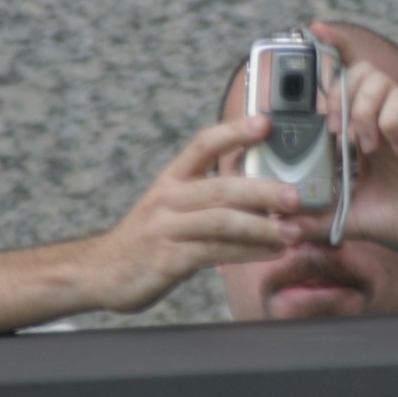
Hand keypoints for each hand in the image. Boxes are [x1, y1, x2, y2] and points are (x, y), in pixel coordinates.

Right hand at [90, 114, 302, 311]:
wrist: (101, 272)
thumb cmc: (148, 238)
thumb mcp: (171, 207)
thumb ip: (209, 196)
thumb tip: (263, 190)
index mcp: (171, 179)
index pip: (203, 145)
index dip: (234, 132)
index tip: (265, 124)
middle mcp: (168, 199)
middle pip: (221, 187)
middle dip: (263, 190)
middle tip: (295, 196)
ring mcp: (166, 229)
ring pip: (221, 221)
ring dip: (262, 226)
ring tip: (292, 231)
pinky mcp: (169, 259)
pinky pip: (216, 252)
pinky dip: (248, 251)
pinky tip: (271, 251)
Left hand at [290, 22, 397, 263]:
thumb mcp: (353, 220)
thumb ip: (318, 219)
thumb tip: (282, 225)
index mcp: (361, 133)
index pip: (344, 80)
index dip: (332, 49)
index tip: (313, 30)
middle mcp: (382, 118)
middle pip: (356, 72)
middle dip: (338, 96)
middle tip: (337, 132)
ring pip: (376, 79)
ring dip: (363, 111)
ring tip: (368, 147)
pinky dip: (391, 121)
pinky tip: (396, 147)